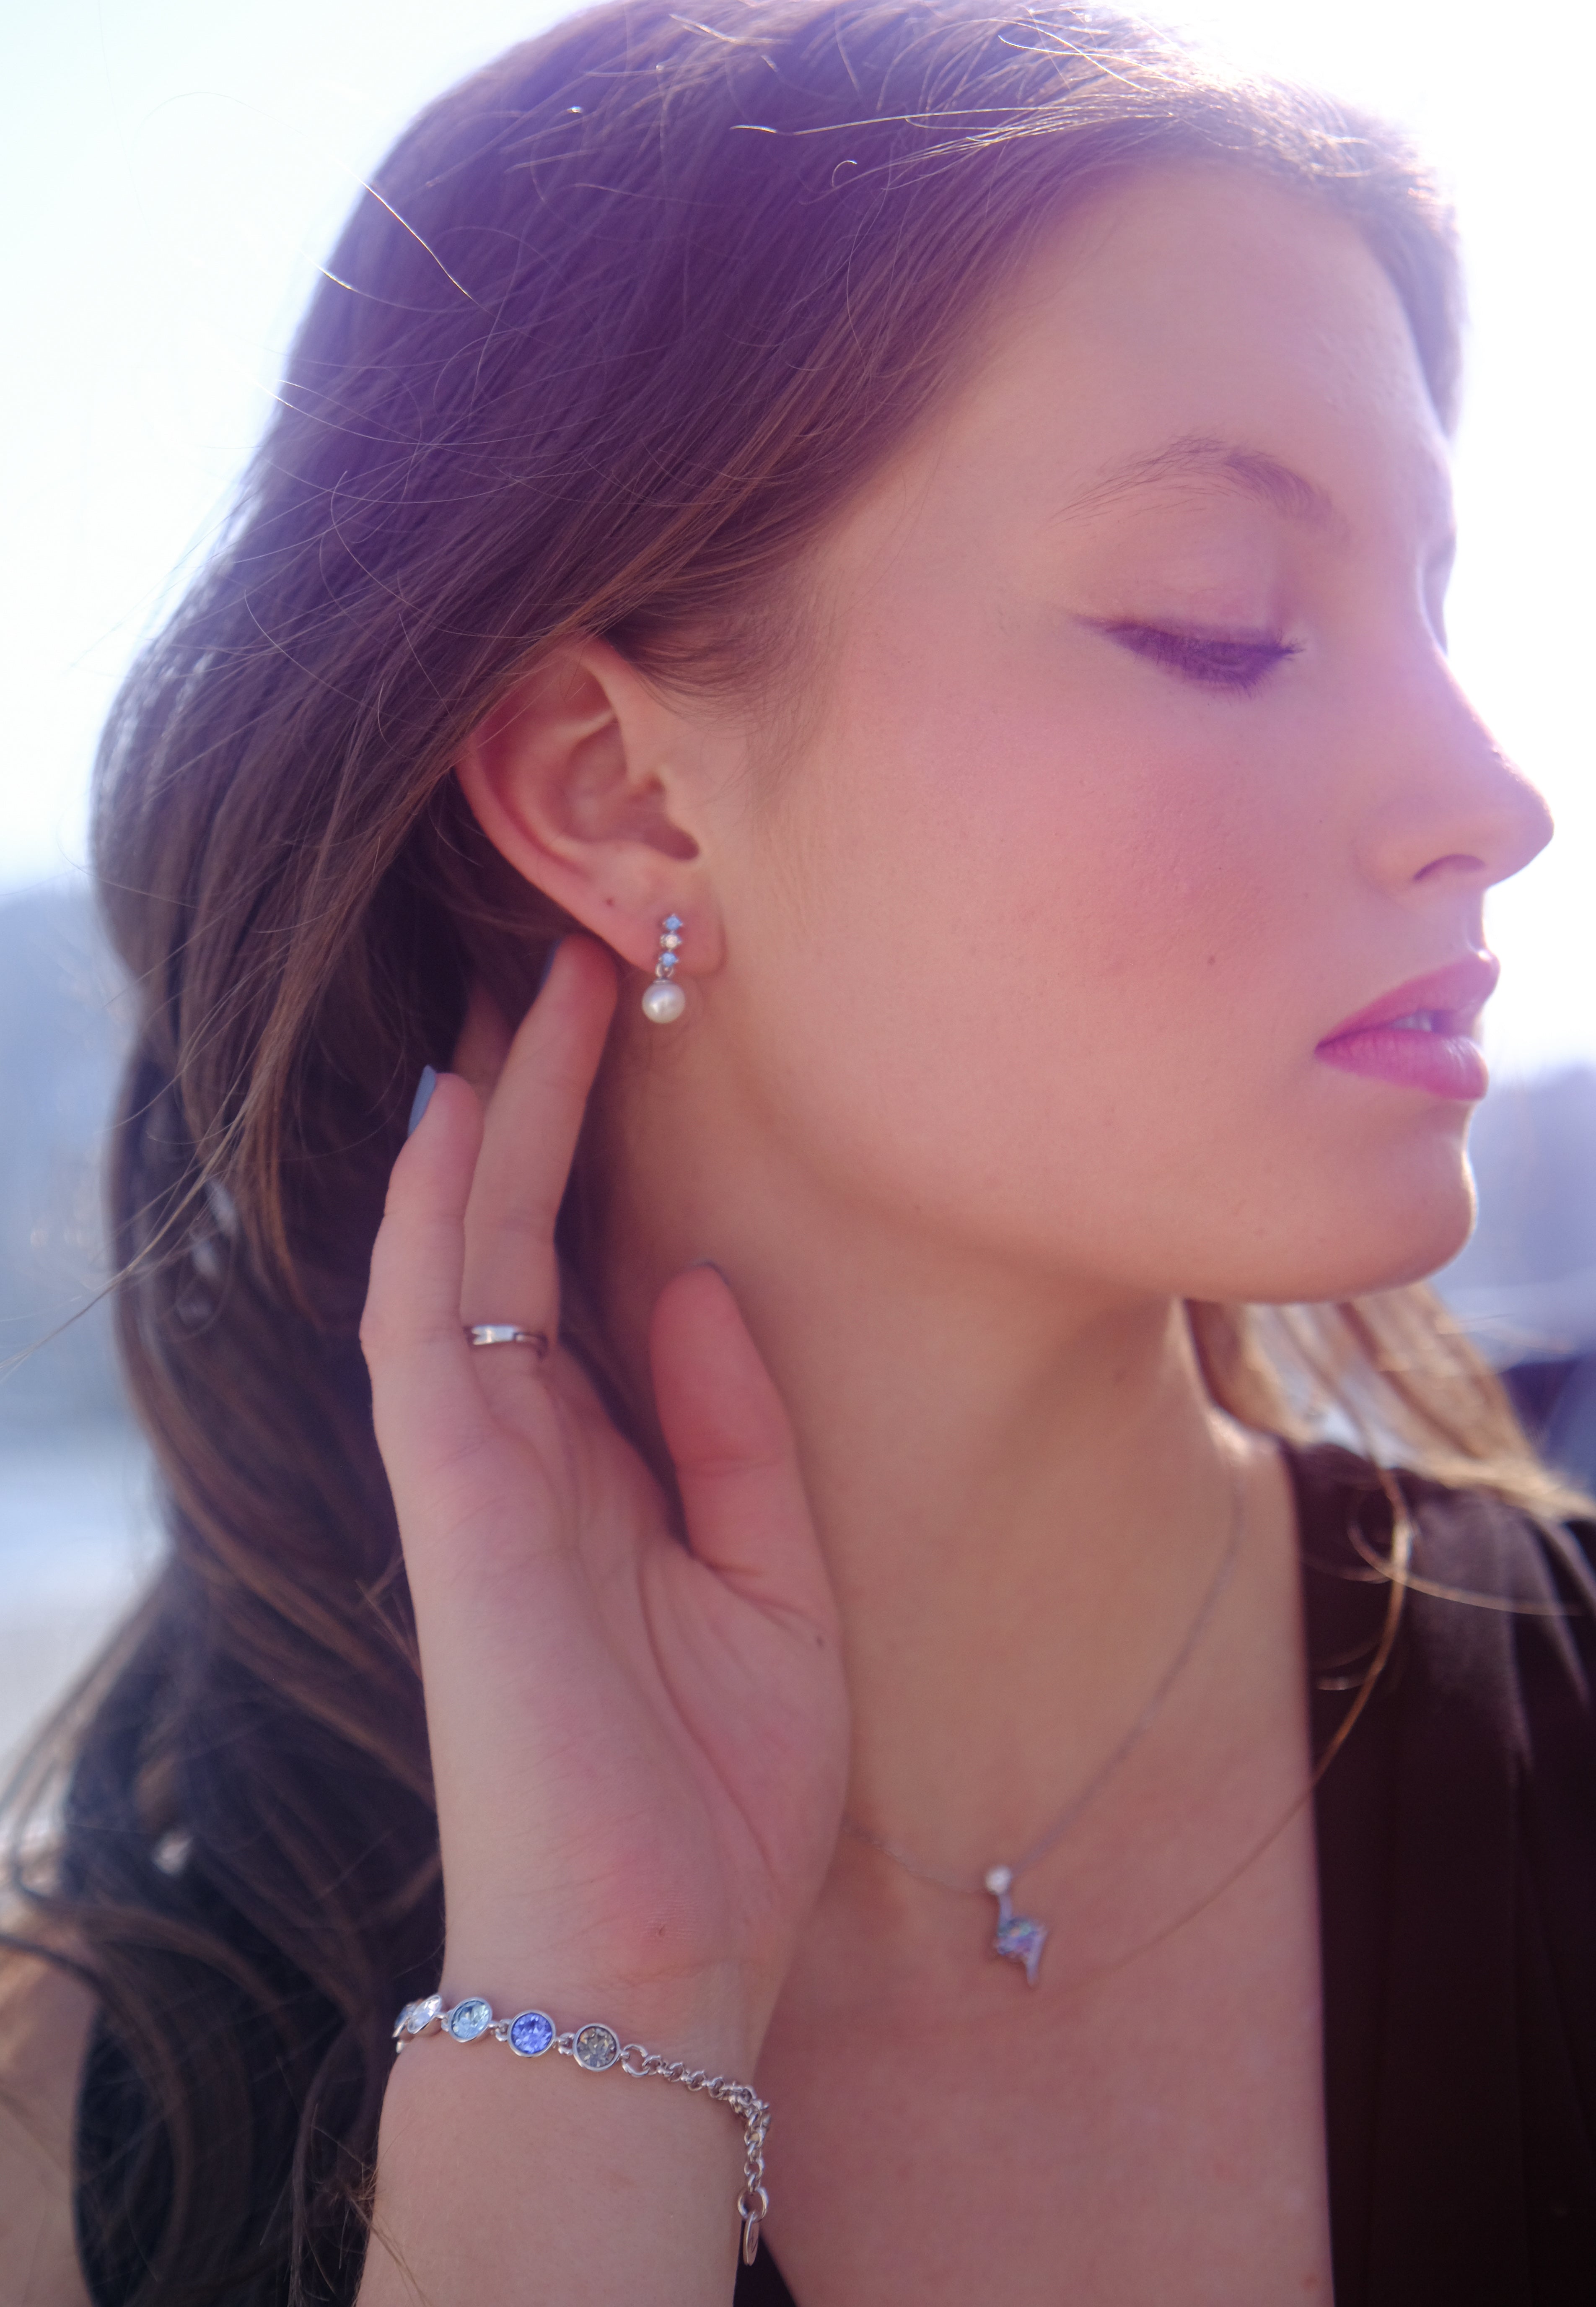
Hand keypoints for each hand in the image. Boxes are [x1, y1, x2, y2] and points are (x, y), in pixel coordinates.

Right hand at [360, 939, 848, 2063]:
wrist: (662, 1961)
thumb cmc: (716, 1794)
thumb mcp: (772, 1582)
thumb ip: (733, 1433)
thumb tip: (703, 1283)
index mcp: (600, 1469)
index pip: (584, 1275)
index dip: (609, 1156)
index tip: (648, 1041)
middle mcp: (526, 1451)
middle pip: (521, 1235)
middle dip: (550, 1100)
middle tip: (589, 963)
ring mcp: (480, 1473)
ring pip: (466, 1254)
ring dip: (500, 1122)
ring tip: (536, 990)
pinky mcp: (458, 1509)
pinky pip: (428, 1334)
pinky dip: (438, 1222)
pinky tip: (466, 1116)